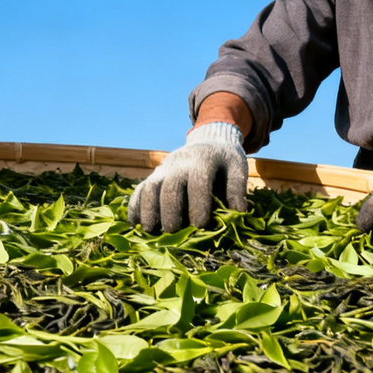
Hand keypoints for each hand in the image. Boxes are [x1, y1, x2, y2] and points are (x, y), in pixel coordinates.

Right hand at [128, 122, 247, 232]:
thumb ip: (237, 188)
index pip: (198, 182)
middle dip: (170, 209)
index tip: (200, 225)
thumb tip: (238, 212)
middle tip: (172, 231)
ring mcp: (164, 170)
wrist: (208, 141)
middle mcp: (179, 164)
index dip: (198, 203)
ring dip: (147, 209)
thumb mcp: (236, 168)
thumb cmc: (224, 161)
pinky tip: (134, 224)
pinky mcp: (154, 176)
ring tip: (149, 231)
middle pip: (170, 185)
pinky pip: (139, 190)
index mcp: (203, 161)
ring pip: (150, 187)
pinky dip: (135, 206)